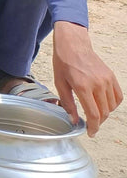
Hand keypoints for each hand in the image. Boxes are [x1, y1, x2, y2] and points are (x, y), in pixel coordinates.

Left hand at [52, 21, 122, 135]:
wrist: (73, 45)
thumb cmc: (63, 63)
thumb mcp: (59, 83)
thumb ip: (68, 103)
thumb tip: (74, 120)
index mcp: (83, 86)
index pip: (94, 114)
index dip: (93, 127)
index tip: (90, 133)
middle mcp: (97, 84)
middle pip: (104, 112)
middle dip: (98, 122)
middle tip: (90, 124)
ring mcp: (107, 80)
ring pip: (112, 106)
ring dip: (105, 114)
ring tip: (95, 113)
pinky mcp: (111, 76)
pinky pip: (118, 96)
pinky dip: (112, 104)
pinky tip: (103, 104)